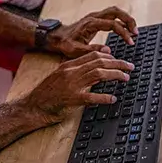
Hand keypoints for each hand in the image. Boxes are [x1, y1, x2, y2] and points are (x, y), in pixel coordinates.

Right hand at [20, 51, 134, 124]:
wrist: (31, 107)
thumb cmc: (46, 94)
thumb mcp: (60, 77)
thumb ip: (75, 72)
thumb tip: (93, 70)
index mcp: (68, 65)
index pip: (93, 55)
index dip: (109, 56)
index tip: (119, 60)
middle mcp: (70, 72)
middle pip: (99, 62)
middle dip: (117, 63)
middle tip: (130, 67)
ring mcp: (70, 85)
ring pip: (98, 74)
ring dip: (115, 75)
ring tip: (125, 78)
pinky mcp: (71, 99)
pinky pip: (91, 96)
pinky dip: (104, 97)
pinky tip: (112, 99)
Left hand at [48, 6, 138, 57]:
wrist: (56, 36)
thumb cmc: (65, 43)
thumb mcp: (76, 50)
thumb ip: (92, 51)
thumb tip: (108, 51)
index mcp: (91, 24)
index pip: (112, 24)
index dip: (123, 33)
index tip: (130, 42)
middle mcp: (94, 17)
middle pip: (116, 12)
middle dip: (128, 20)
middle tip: (136, 32)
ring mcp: (95, 16)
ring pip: (115, 11)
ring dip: (126, 18)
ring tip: (134, 30)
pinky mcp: (96, 19)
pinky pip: (112, 15)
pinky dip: (121, 20)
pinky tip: (125, 29)